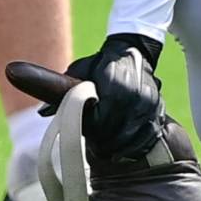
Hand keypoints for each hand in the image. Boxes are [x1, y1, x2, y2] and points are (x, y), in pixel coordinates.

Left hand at [49, 34, 164, 158]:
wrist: (132, 51)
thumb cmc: (100, 64)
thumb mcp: (79, 72)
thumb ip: (62, 92)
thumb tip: (42, 112)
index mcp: (113, 88)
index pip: (101, 124)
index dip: (92, 133)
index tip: (87, 135)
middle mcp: (134, 98)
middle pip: (117, 136)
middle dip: (105, 144)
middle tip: (96, 147)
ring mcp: (149, 105)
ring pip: (134, 140)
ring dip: (121, 148)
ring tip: (109, 148)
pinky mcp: (158, 110)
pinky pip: (148, 136)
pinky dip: (137, 144)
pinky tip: (127, 145)